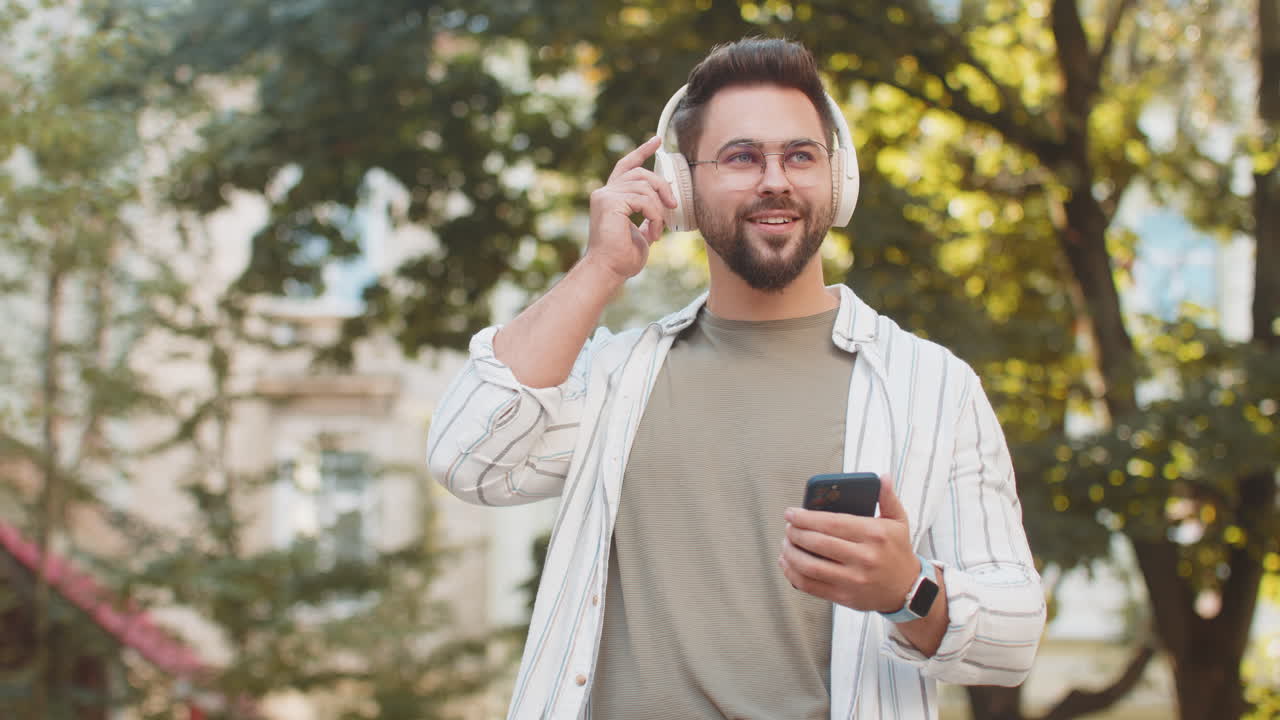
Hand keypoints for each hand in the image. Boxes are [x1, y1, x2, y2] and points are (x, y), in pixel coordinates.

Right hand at [583, 136, 677, 281]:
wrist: (607, 271)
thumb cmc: (621, 259)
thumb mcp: (639, 233)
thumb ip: (645, 217)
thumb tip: (659, 210)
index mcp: (611, 197)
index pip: (627, 166)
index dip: (642, 151)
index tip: (657, 141)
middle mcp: (605, 192)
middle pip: (641, 173)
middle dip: (661, 185)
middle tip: (673, 204)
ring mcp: (606, 196)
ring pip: (645, 186)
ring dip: (658, 209)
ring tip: (657, 230)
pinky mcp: (609, 202)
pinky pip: (643, 200)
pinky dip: (654, 216)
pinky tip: (652, 233)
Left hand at [779, 476, 918, 612]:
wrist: (908, 590)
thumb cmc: (898, 552)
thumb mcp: (899, 522)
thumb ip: (888, 498)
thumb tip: (883, 477)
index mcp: (875, 534)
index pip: (832, 523)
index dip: (806, 517)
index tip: (791, 513)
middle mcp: (864, 557)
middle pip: (817, 543)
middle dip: (795, 533)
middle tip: (788, 527)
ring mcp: (853, 580)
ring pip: (810, 566)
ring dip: (791, 553)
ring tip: (786, 544)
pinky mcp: (844, 597)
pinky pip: (811, 586)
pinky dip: (793, 574)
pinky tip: (788, 563)